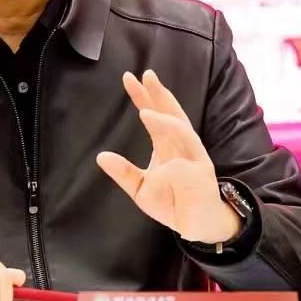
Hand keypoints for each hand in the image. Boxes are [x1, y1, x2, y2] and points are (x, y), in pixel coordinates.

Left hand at [96, 69, 241, 244]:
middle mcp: (180, 144)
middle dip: (158, 93)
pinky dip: (171, 131)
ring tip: (143, 105)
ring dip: (163, 112)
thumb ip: (123, 172)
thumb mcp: (140, 188)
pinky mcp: (200, 165)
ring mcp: (192, 153)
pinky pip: (187, 144)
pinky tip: (155, 123)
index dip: (143, 97)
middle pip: (170, 112)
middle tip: (145, 74)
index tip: (129, 79)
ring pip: (179, 125)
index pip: (154, 115)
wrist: (194, 226)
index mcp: (166, 145)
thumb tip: (101, 156)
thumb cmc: (172, 204)